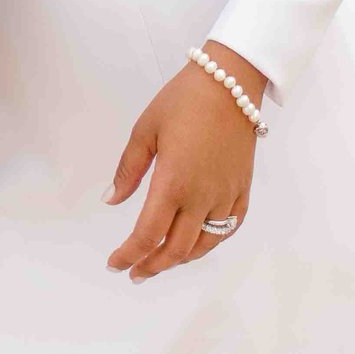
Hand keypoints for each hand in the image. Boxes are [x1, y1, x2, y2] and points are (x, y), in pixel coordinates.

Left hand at [104, 43, 263, 282]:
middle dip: (152, 265)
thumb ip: (128, 170)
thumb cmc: (183, 101)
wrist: (230, 83)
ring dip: (180, 259)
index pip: (148, 235)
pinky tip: (196, 243)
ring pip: (203, 245)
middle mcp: (202, 197)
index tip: (115, 263)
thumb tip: (111, 199)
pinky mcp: (243, 190)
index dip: (129, 254)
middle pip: (176, 249)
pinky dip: (210, 243)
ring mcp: (226, 196)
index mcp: (173, 183)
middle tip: (134, 271)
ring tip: (161, 262)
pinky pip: (228, 228)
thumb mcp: (145, 130)